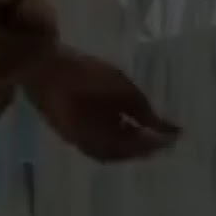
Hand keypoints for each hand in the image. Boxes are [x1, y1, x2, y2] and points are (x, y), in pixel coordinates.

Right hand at [20, 45, 180, 161]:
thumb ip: (147, 114)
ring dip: (125, 140)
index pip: (138, 149)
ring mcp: (74, 138)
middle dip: (142, 143)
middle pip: (122, 153)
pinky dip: (109, 133)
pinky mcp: (65, 128)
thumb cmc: (83, 74)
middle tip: (159, 130)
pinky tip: (114, 118)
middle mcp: (88, 146)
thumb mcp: (123, 90)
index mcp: (103, 140)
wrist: (38, 63)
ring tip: (138, 123)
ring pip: (107, 147)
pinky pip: (93, 138)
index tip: (177, 132)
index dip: (158, 141)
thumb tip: (173, 132)